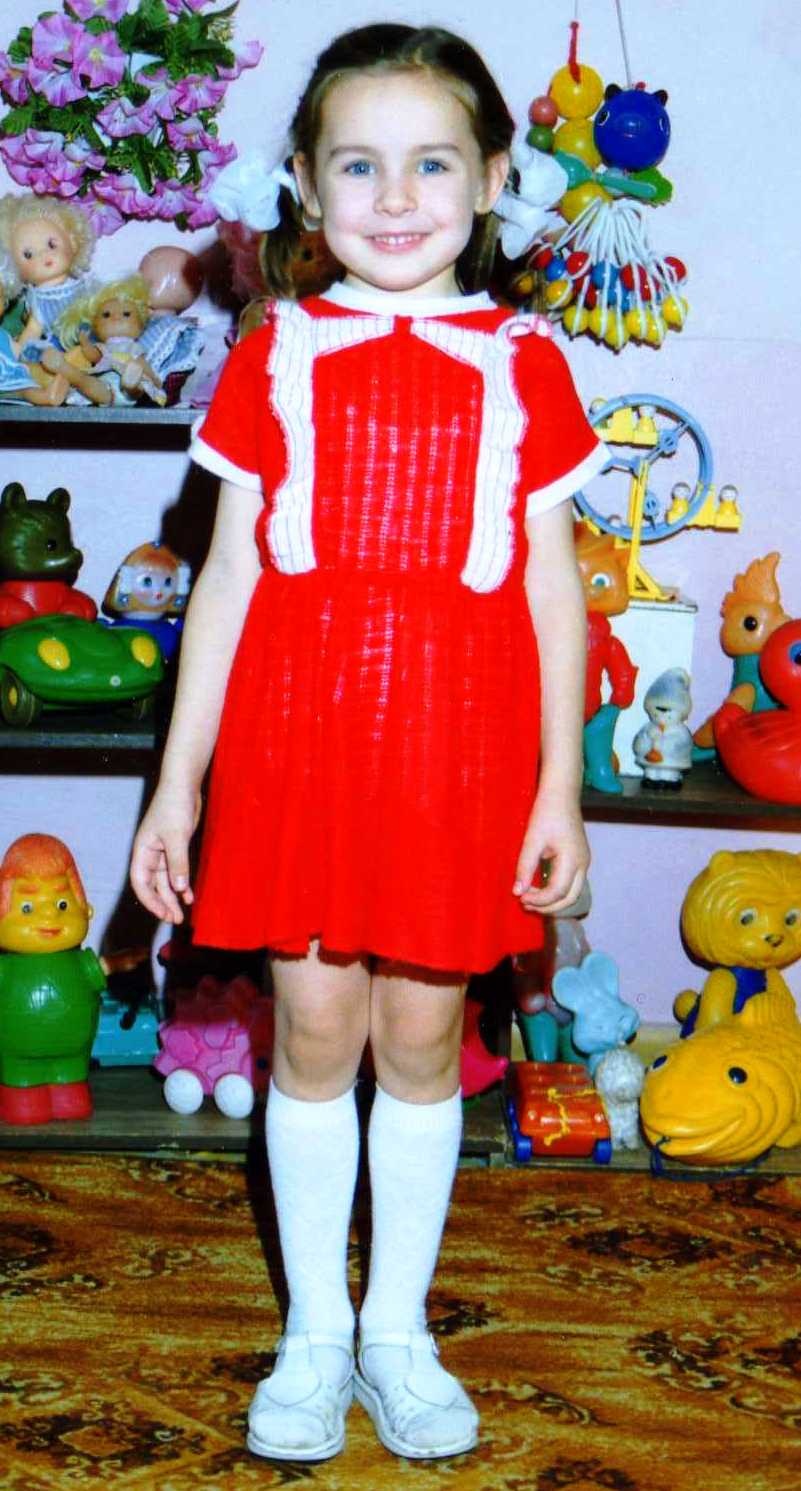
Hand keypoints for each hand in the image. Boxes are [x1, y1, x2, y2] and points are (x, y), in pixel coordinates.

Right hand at [130, 781, 200, 923]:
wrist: (184, 785)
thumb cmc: (174, 806)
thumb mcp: (176, 836)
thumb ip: (178, 862)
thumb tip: (178, 888)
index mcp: (142, 851)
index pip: (141, 882)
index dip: (150, 900)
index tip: (163, 913)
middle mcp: (149, 854)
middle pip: (153, 886)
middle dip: (162, 903)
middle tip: (174, 919)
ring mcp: (163, 852)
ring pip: (166, 881)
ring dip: (173, 897)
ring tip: (181, 914)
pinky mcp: (176, 848)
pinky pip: (177, 872)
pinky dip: (183, 884)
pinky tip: (190, 896)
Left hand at [512, 789, 589, 914]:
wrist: (561, 794)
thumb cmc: (547, 813)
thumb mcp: (532, 840)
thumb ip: (525, 867)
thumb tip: (518, 891)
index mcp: (573, 860)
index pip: (557, 892)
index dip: (539, 900)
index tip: (520, 897)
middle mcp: (583, 864)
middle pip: (570, 899)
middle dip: (548, 907)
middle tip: (525, 904)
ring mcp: (583, 862)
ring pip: (572, 893)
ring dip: (552, 901)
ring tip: (530, 898)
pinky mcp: (579, 859)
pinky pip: (570, 883)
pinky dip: (556, 891)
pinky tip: (539, 888)